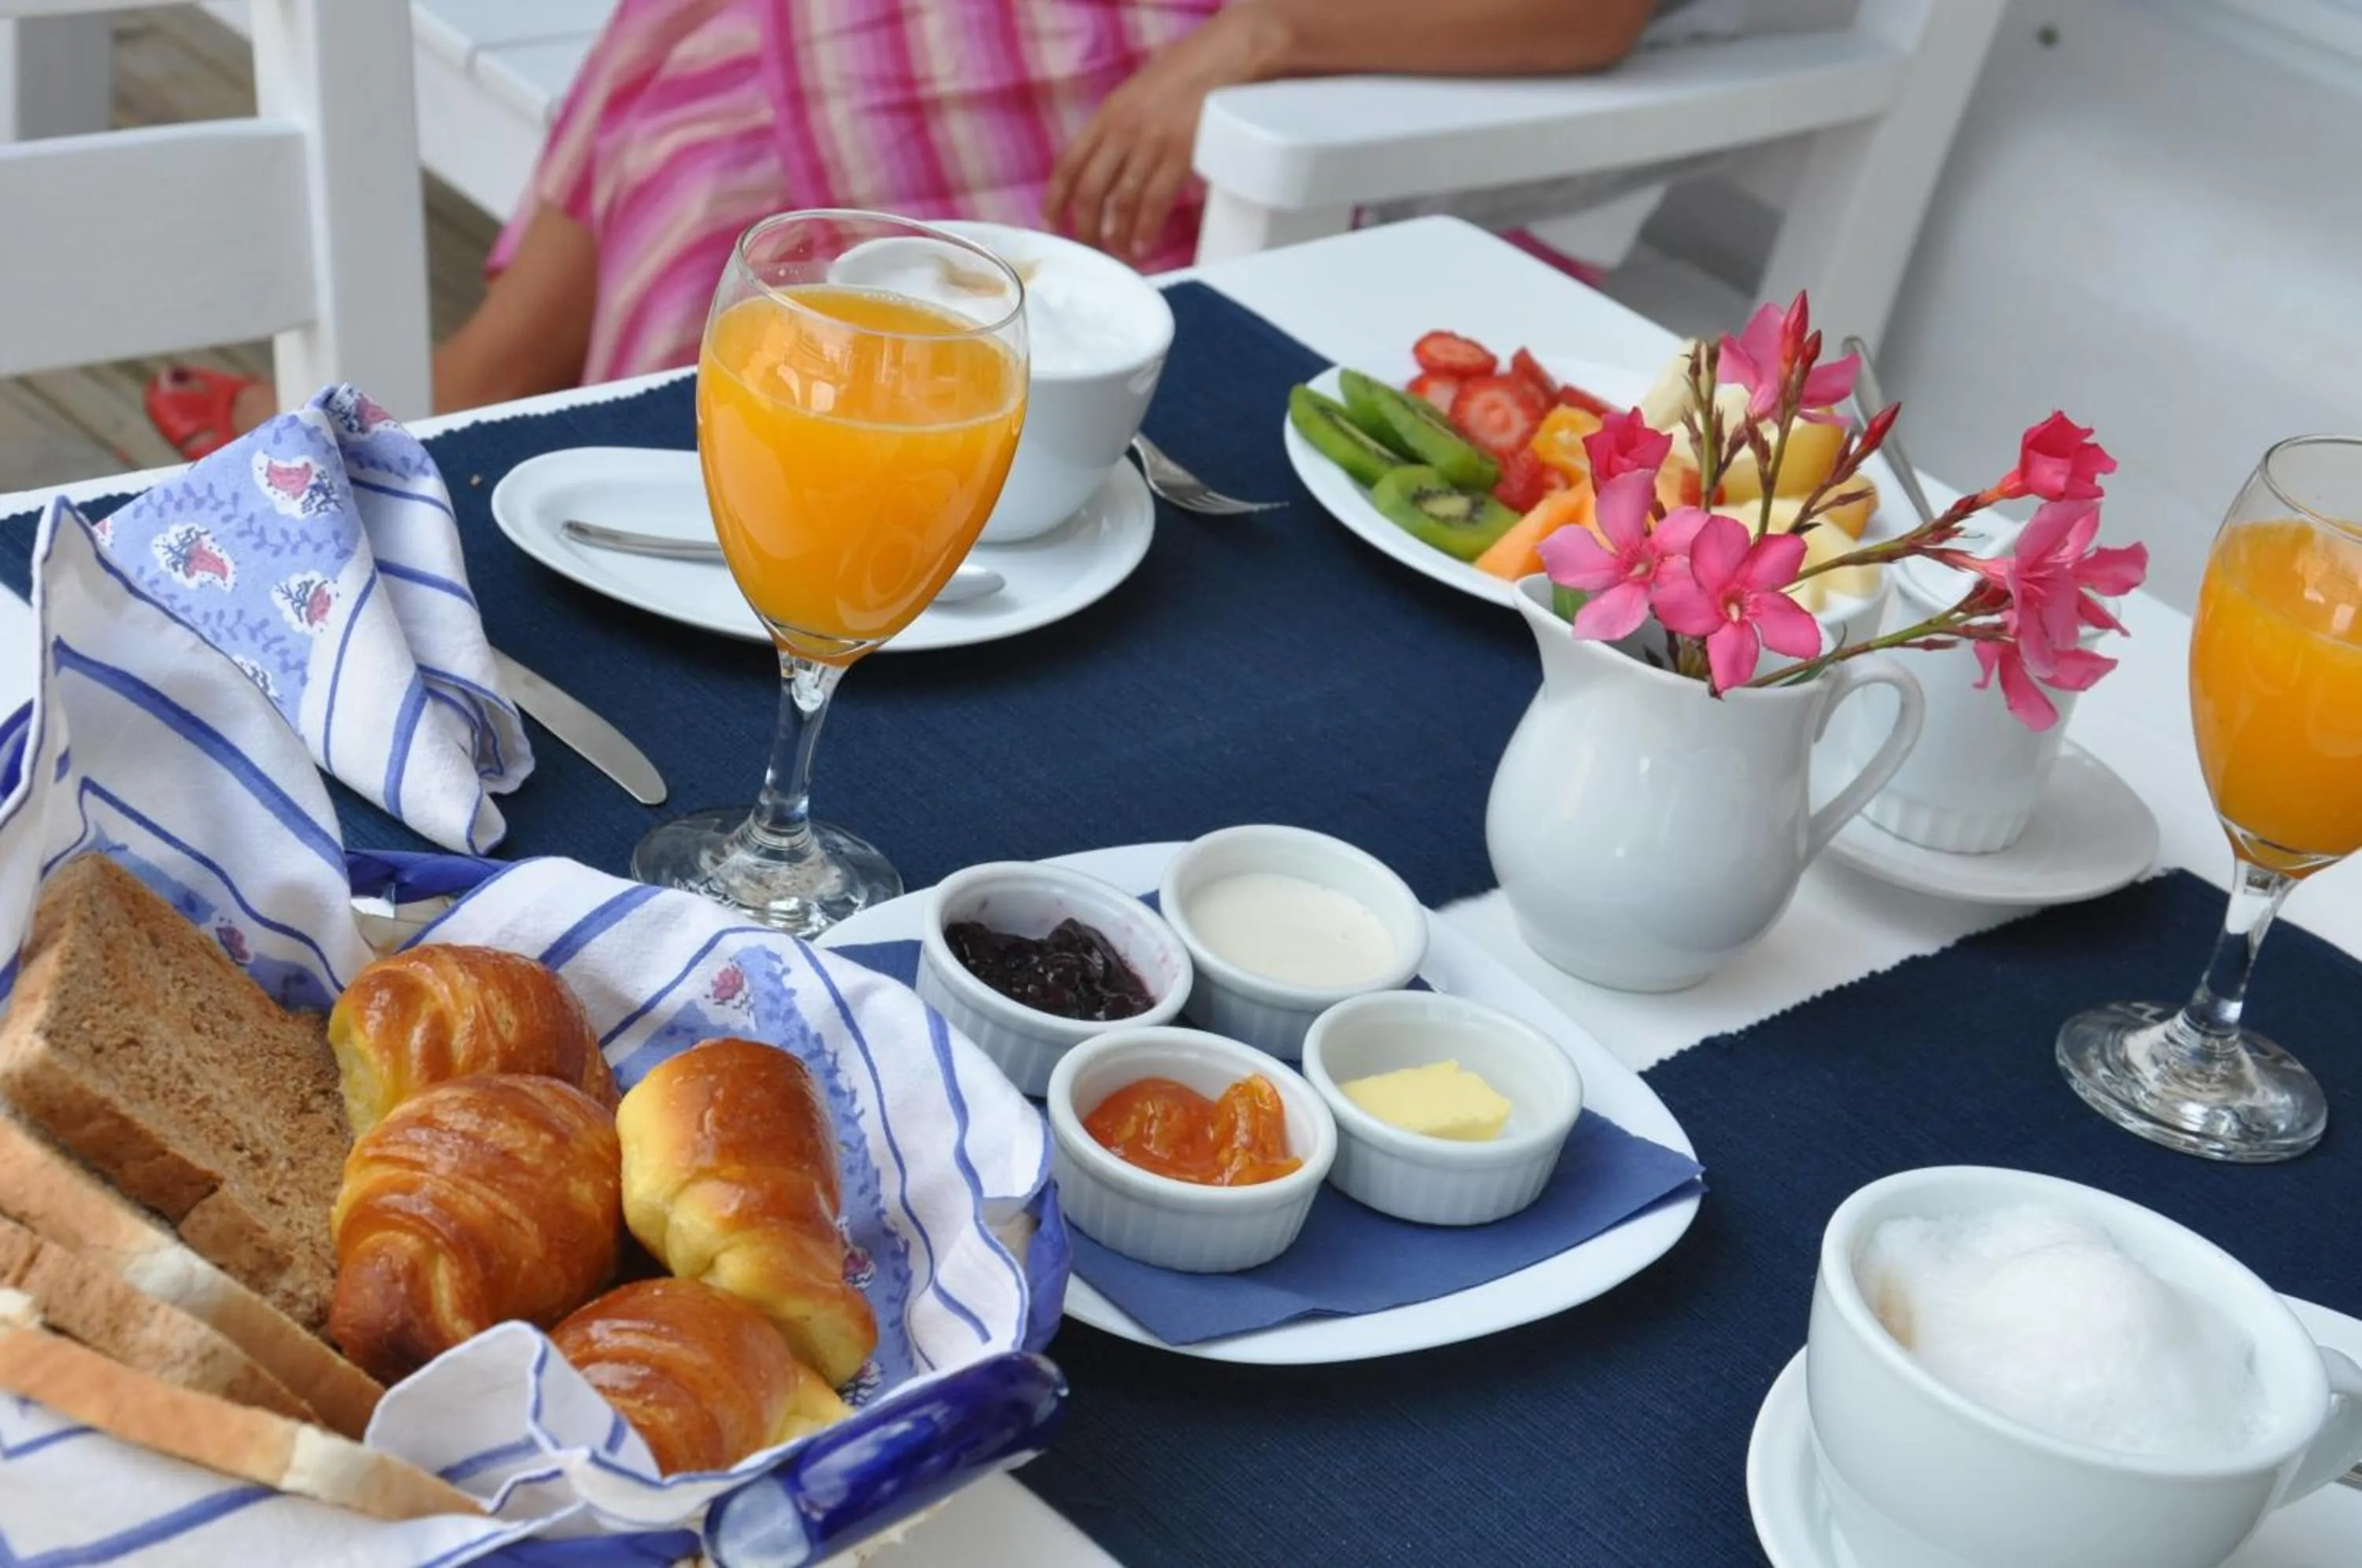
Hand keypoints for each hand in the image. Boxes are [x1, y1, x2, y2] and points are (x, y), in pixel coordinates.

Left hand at [1044, 6, 1286, 260]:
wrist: (1228, 55)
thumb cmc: (1190, 72)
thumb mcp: (1141, 94)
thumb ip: (1122, 126)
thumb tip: (1112, 164)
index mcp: (1109, 114)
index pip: (1069, 163)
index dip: (1055, 198)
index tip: (1050, 222)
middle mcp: (1122, 129)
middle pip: (1090, 190)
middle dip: (1086, 228)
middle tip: (1091, 250)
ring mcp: (1150, 143)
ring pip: (1121, 202)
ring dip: (1118, 236)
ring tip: (1122, 255)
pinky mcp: (1179, 154)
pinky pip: (1153, 202)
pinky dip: (1145, 229)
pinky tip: (1142, 245)